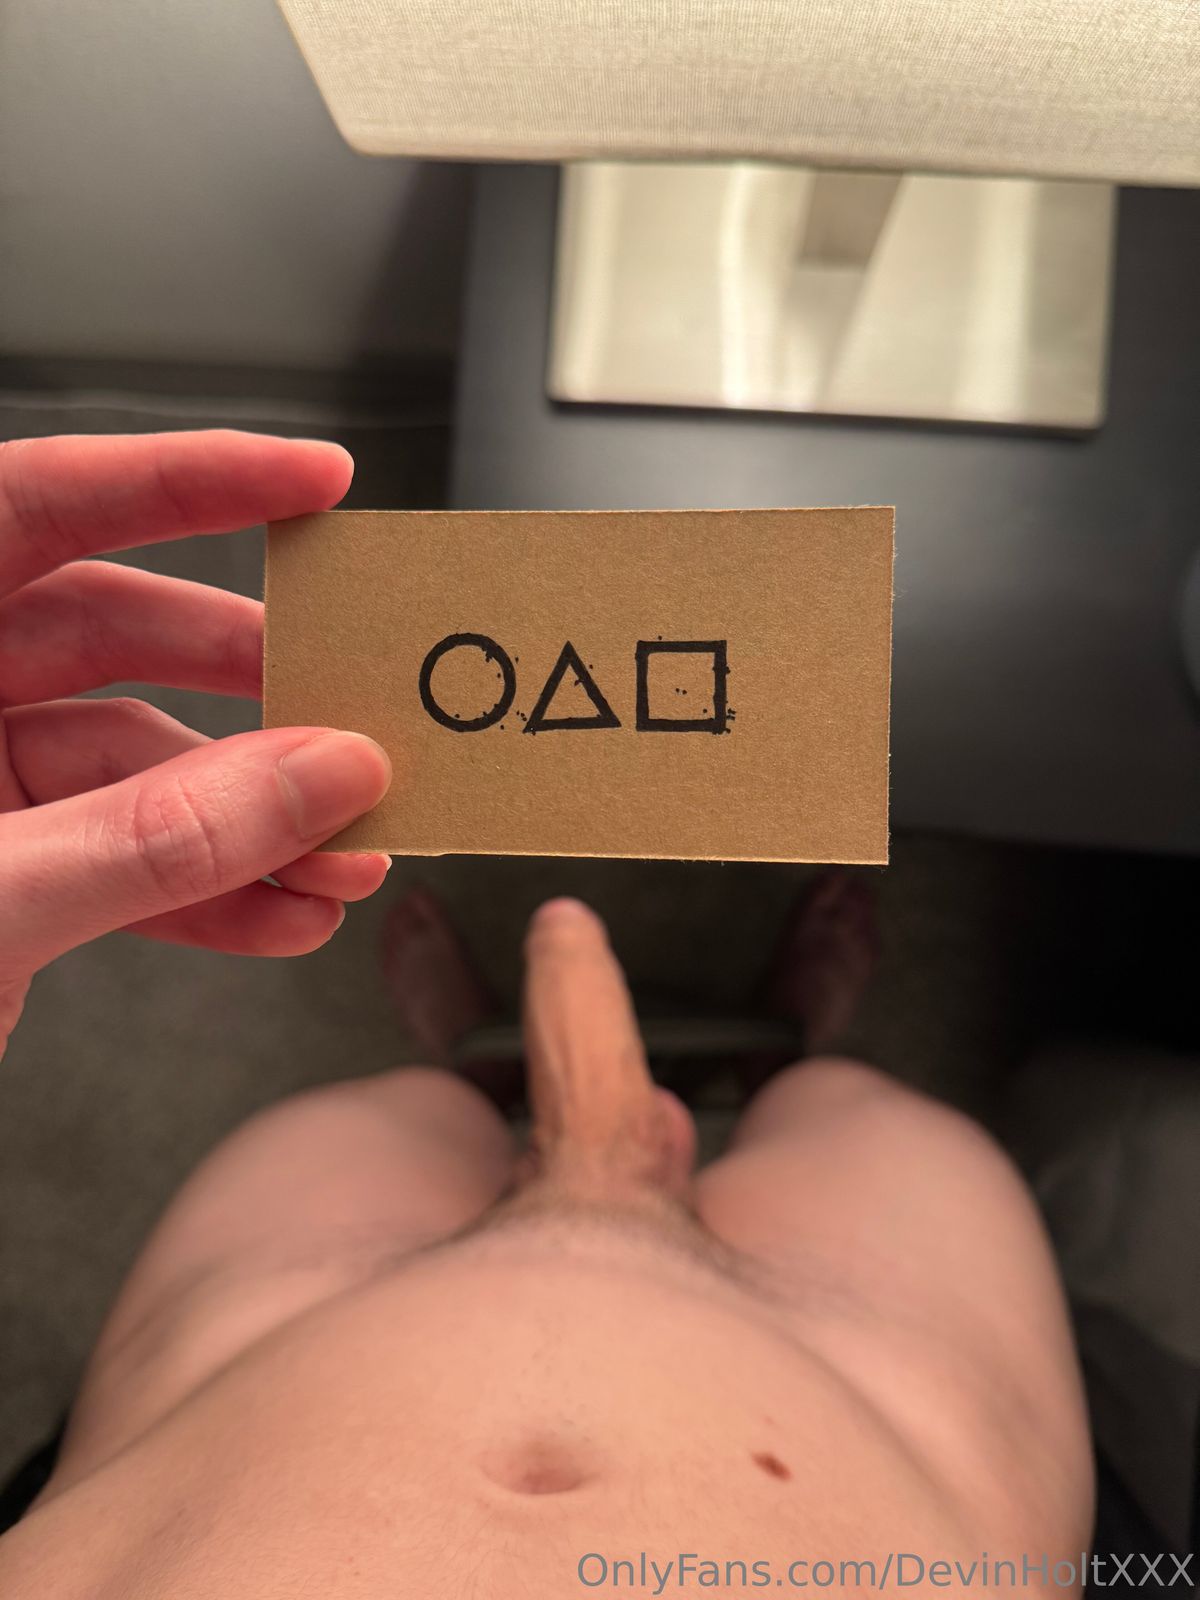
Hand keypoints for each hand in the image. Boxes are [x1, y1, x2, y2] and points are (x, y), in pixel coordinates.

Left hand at [0, 429, 393, 1055]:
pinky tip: (281, 917)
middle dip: (252, 696)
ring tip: (342, 866)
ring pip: (131, 768)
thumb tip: (320, 778)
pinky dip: (204, 893)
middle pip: (112, 637)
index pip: (36, 503)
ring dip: (250, 825)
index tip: (314, 479)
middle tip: (356, 718)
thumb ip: (155, 840)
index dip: (189, 480)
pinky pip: (115, 857)